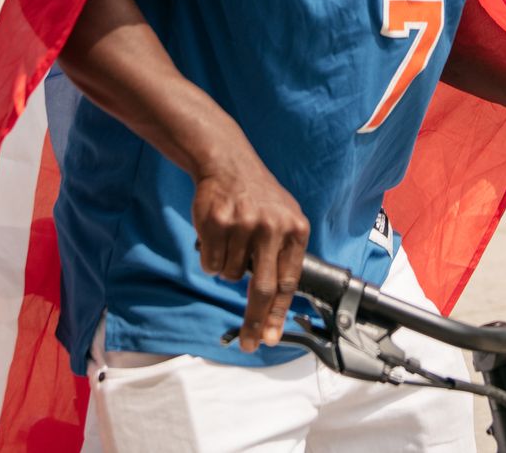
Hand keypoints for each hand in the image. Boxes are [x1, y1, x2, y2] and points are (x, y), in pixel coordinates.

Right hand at [191, 156, 309, 351]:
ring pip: (230, 276)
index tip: (272, 338)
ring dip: (226, 269)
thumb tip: (277, 304)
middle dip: (255, 322)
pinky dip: (211, 259)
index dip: (279, 314)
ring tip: (230, 242)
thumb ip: (285, 254)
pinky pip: (211, 264)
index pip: (288, 282)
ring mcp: (244, 225)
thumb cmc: (258, 196)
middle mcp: (272, 228)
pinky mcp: (217, 223)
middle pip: (262, 290)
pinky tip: (216, 237)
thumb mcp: (284, 218)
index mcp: (295, 229)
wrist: (228, 162)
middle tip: (250, 342)